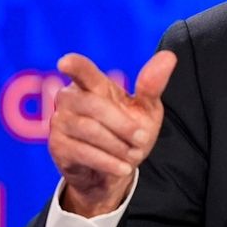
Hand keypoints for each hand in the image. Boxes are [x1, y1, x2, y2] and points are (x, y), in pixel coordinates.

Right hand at [48, 50, 176, 216]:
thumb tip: (169, 56)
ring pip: (89, 130)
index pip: (81, 70)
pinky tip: (123, 167)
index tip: (65, 62)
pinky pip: (82, 152)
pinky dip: (108, 161)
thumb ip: (152, 85)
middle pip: (94, 106)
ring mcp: (61, 122)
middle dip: (123, 124)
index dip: (74, 66)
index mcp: (93, 84)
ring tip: (133, 154)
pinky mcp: (58, 146)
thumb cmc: (129, 132)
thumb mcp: (146, 109)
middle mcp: (71, 99)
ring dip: (117, 145)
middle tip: (142, 138)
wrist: (115, 169)